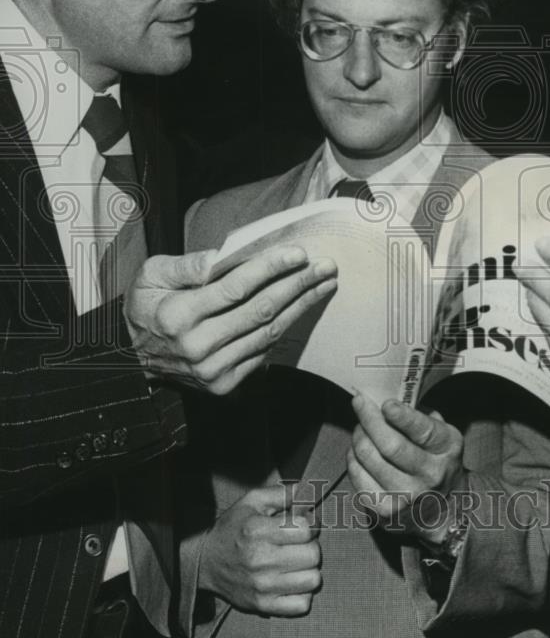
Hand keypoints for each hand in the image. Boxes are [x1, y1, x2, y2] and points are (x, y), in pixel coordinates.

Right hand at [125, 246, 336, 394]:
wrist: (134, 360)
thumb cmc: (148, 308)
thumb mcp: (151, 276)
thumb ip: (187, 265)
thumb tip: (222, 255)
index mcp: (178, 316)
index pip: (235, 288)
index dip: (269, 269)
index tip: (298, 254)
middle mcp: (197, 346)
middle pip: (260, 310)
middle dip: (298, 285)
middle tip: (326, 266)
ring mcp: (213, 369)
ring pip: (268, 332)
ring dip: (301, 306)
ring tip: (324, 284)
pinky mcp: (224, 383)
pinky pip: (264, 351)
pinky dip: (285, 327)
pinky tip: (302, 307)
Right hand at [199, 484, 320, 616]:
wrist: (205, 562)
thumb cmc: (233, 528)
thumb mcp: (252, 501)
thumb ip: (282, 493)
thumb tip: (309, 491)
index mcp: (258, 531)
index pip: (307, 529)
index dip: (311, 523)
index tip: (304, 524)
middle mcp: (260, 560)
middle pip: (313, 554)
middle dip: (311, 545)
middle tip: (299, 544)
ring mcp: (262, 586)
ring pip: (312, 580)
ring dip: (309, 569)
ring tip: (295, 562)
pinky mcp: (262, 606)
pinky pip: (302, 604)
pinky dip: (303, 593)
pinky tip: (292, 581)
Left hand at [347, 393, 463, 542]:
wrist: (444, 508)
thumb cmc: (437, 461)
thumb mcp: (442, 435)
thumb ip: (420, 416)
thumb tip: (387, 399)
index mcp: (446, 450)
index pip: (423, 431)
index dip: (402, 417)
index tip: (386, 404)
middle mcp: (429, 475)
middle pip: (390, 445)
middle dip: (370, 419)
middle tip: (360, 403)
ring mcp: (406, 496)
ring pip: (368, 458)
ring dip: (359, 436)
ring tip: (361, 428)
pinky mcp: (384, 510)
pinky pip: (357, 477)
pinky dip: (353, 458)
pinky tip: (358, 451)